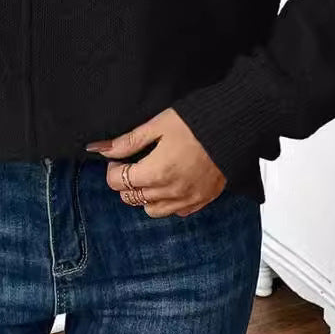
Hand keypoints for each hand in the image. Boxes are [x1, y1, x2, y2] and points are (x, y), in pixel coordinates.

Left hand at [85, 107, 226, 216]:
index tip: (118, 159)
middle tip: (134, 163)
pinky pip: (176, 211)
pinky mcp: (202, 200)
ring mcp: (187, 199)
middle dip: (126, 182)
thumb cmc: (197, 121)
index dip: (113, 169)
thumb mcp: (157, 125)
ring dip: (145, 195)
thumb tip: (100, 149)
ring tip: (152, 174)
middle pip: (132, 197)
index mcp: (156, 172)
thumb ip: (127, 142)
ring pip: (151, 210)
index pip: (118, 183)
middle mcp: (170, 191)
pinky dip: (168, 202)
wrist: (234, 125)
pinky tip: (171, 183)